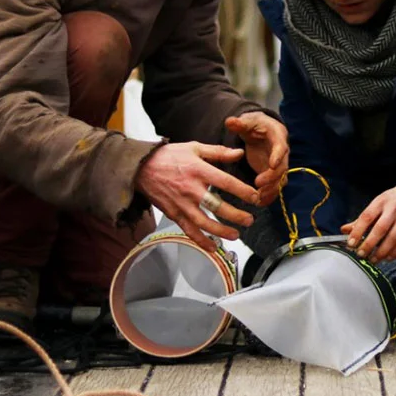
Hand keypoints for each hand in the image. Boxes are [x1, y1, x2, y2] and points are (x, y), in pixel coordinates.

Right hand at [135, 142, 258, 252]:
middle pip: (216, 206)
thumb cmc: (169, 156)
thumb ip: (218, 152)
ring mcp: (182, 204)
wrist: (140, 167)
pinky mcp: (174, 214)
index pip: (225, 182)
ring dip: (220, 231)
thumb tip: (239, 153)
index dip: (242, 191)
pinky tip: (213, 247)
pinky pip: (189, 230)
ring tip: (236, 235)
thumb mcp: (194, 148)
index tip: (255, 197)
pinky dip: (201, 241)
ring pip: (203, 222)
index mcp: (199, 170)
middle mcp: (191, 189)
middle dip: (235, 215)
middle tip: (249, 220)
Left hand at [225, 112, 288, 204]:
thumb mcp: (247, 122)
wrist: (260, 131)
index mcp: (278, 136)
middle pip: (283, 167)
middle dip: (272, 177)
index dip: (278, 156)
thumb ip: (239, 123)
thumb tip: (229, 121)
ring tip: (258, 198)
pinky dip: (269, 195)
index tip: (272, 164)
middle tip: (258, 184)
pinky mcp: (273, 174)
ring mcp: (279, 164)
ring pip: (280, 180)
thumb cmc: (254, 125)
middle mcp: (282, 152)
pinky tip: (259, 202)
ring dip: (271, 189)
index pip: (281, 147)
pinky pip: (275, 186)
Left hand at [340, 184, 395, 262]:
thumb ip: (362, 219)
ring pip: (394, 238)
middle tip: (361, 254)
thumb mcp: (377, 204)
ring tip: (373, 259)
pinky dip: (395, 252)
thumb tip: (344, 230)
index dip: (357, 231)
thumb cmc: (393, 201)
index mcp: (381, 201)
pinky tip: (387, 257)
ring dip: (382, 252)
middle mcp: (394, 208)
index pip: (367, 217)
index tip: (351, 243)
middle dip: (369, 244)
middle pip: (380, 229)